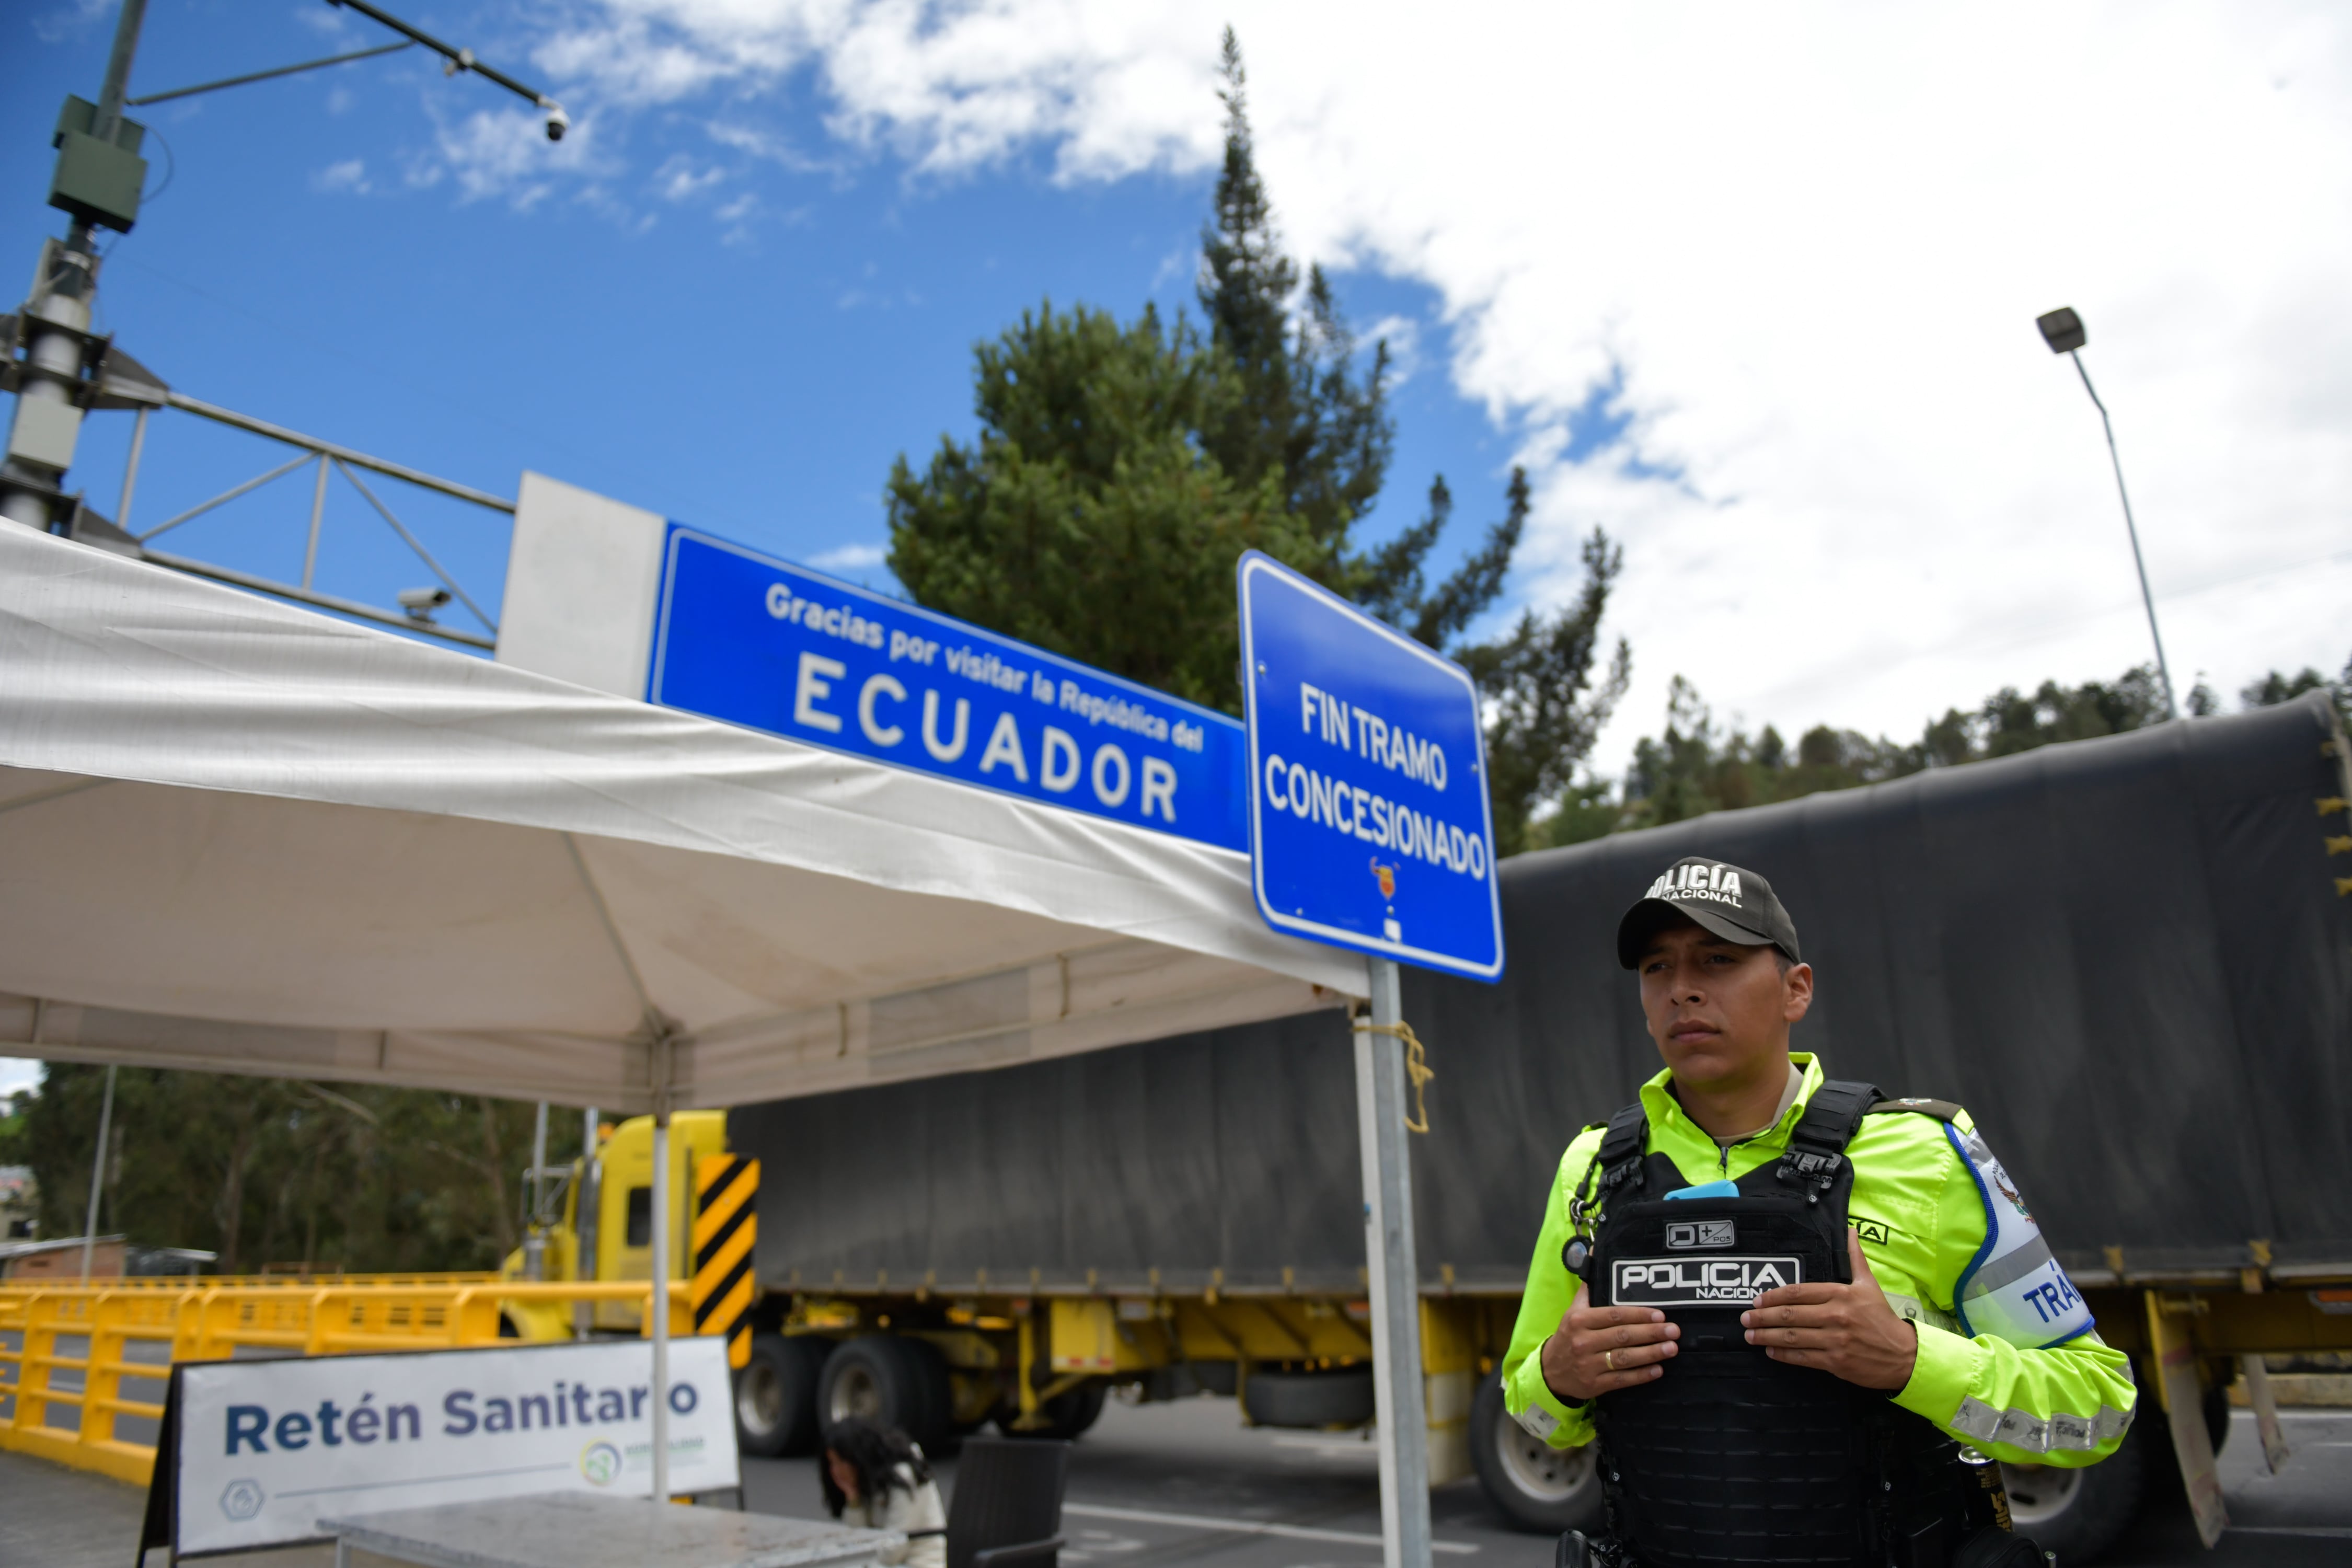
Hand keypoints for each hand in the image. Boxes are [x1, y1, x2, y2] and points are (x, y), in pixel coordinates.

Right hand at [1540, 1280, 1679, 1401]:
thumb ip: (1589, 1287)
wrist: (1551, 1371)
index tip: (1660, 1314)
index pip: (1613, 1315)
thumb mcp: (1574, 1310)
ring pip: (1624, 1358)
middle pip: (1622, 1336)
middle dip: (1651, 1333)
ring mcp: (1589, 1364)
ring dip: (1651, 1353)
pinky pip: (1622, 1379)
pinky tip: (1658, 1370)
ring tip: (1671, 1348)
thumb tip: (1596, 1250)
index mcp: (1579, 1320)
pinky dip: (1641, 1375)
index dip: (1638, 1314)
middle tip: (1673, 1331)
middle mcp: (1583, 1341)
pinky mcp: (1594, 1384)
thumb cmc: (1570, 1335)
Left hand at [1742, 1228, 1918, 1389]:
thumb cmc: (1883, 1319)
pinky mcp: (1836, 1361)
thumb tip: (1851, 1231)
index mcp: (1840, 1294)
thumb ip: (1855, 1258)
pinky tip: (1771, 1351)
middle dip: (1763, 1317)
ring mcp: (1835, 1340)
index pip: (1798, 1292)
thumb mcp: (1869, 1284)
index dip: (1774, 1296)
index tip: (1758, 1299)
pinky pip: (1803, 1357)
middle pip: (1790, 1315)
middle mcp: (1835, 1316)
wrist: (1904, 1355)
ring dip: (1766, 1336)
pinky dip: (1783, 1354)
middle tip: (1746, 1318)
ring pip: (1792, 1337)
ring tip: (1750, 1335)